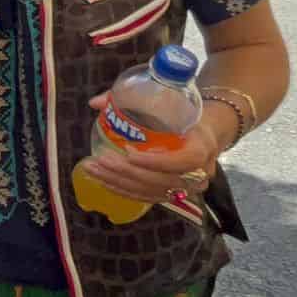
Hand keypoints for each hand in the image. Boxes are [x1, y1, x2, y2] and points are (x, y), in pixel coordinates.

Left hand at [79, 93, 221, 203]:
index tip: (129, 152)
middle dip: (128, 172)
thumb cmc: (184, 116)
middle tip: (101, 160)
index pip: (184, 161)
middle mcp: (199, 173)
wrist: (203, 135)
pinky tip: (103, 181)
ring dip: (120, 182)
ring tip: (93, 170)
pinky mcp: (174, 194)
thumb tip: (95, 102)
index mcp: (202, 147)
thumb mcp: (170, 103)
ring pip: (151, 191)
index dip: (156, 161)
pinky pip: (148, 197)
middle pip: (163, 180)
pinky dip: (124, 190)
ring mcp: (187, 188)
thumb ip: (133, 99)